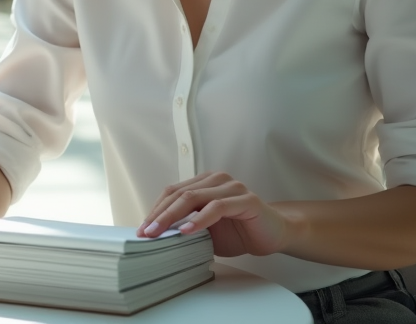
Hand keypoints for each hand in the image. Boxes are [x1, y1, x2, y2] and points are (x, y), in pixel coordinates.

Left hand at [137, 171, 291, 257]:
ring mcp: (232, 188)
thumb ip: (187, 227)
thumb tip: (158, 236)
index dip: (156, 209)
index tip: (142, 229)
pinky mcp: (246, 200)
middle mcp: (217, 180)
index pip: (173, 192)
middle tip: (146, 232)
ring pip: (194, 197)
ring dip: (173, 216)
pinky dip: (200, 219)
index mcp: (205, 182)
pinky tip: (187, 230)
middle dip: (159, 214)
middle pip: (179, 193)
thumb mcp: (206, 231)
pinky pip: (217, 207)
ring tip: (159, 232)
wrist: (273, 235)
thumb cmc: (239, 231)